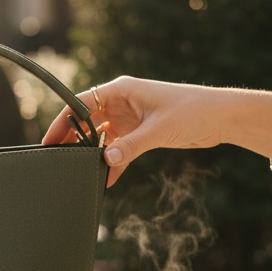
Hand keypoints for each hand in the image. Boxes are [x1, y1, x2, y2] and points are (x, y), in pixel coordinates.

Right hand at [43, 77, 225, 184]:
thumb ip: (131, 146)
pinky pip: (119, 149)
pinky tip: (105, 179)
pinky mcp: (141, 133)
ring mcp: (131, 118)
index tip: (49, 140)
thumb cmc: (193, 110)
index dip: (63, 121)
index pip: (81, 104)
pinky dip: (112, 162)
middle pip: (87, 121)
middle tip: (57, 159)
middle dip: (72, 140)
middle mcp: (122, 102)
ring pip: (102, 137)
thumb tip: (105, 161)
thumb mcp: (159, 130)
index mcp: (122, 90)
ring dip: (92, 153)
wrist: (222, 117)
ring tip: (78, 171)